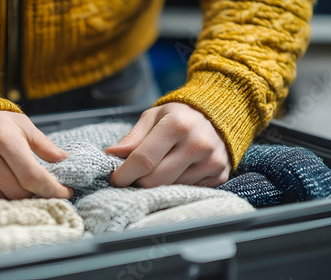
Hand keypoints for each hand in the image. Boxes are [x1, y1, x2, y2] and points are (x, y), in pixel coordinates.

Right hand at [0, 110, 72, 199]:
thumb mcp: (21, 125)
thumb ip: (44, 145)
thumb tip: (65, 160)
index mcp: (2, 137)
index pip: (32, 176)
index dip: (52, 189)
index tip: (65, 193)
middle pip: (17, 192)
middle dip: (32, 192)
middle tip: (36, 186)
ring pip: (0, 199)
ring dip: (11, 196)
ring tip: (11, 181)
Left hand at [105, 102, 230, 187]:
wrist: (219, 114)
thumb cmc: (178, 116)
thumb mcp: (153, 117)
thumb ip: (133, 138)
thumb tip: (111, 154)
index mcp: (178, 125)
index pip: (143, 160)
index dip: (124, 174)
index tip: (115, 179)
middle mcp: (198, 144)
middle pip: (155, 180)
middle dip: (138, 182)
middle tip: (134, 176)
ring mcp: (212, 162)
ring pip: (170, 189)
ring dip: (157, 184)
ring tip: (158, 169)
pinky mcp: (220, 176)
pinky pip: (187, 191)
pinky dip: (175, 186)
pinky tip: (177, 172)